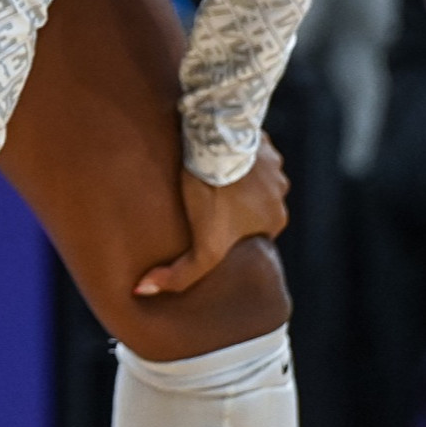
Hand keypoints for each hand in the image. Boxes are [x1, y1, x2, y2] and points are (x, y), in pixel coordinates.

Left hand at [135, 137, 289, 297]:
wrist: (213, 142)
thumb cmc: (212, 194)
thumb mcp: (204, 245)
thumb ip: (182, 274)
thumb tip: (143, 289)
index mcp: (276, 220)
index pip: (248, 234)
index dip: (224, 232)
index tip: (202, 223)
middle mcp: (282, 190)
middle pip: (248, 205)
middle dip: (227, 204)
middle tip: (200, 200)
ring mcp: (272, 161)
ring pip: (245, 176)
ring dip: (228, 177)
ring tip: (202, 177)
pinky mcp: (257, 136)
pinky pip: (241, 149)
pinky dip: (228, 153)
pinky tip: (205, 154)